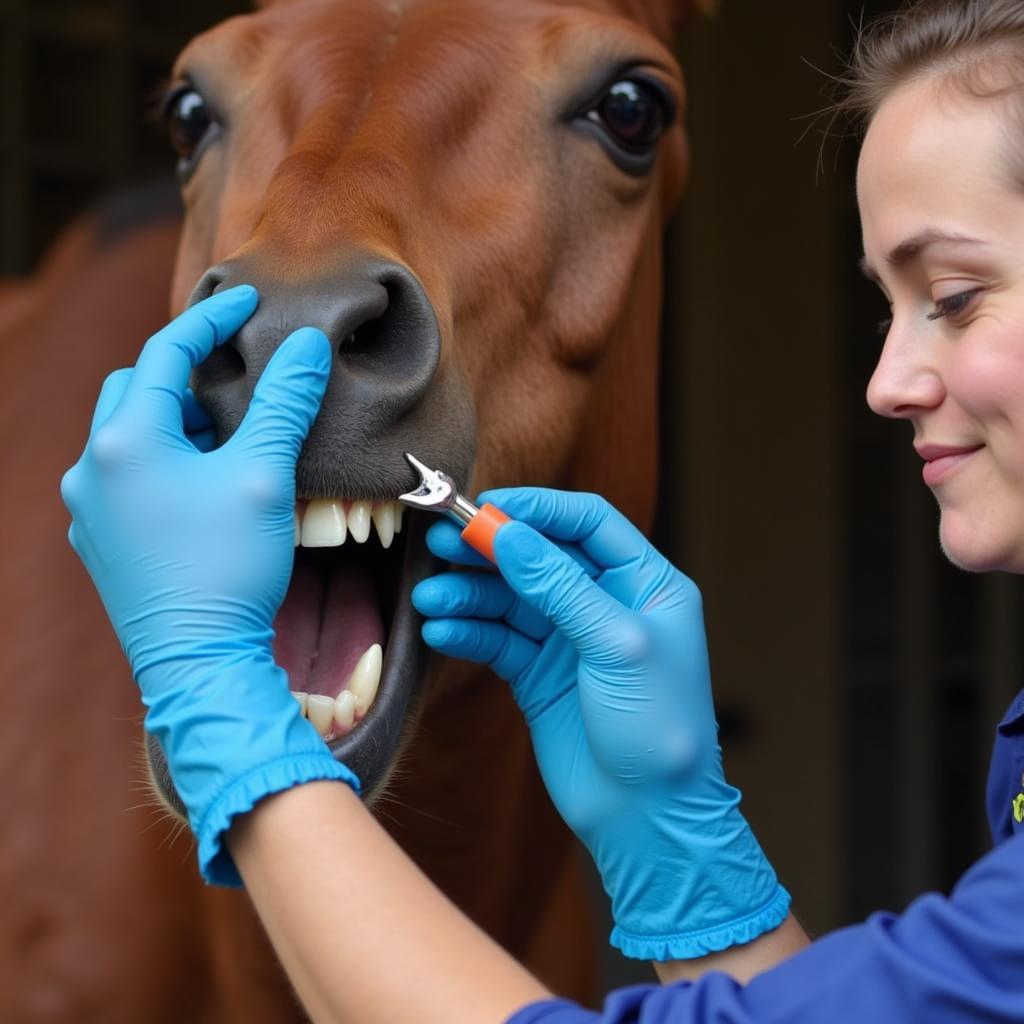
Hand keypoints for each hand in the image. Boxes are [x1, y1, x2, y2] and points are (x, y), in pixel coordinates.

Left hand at [61, 286, 357, 885]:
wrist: (199, 665)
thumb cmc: (229, 568)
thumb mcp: (264, 475)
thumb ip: (283, 402)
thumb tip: (306, 344)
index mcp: (125, 440)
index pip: (165, 353)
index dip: (210, 322)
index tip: (248, 303)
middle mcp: (92, 468)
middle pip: (135, 389)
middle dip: (183, 373)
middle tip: (234, 374)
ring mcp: (89, 510)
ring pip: (128, 436)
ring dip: (173, 421)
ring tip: (225, 432)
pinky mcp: (100, 543)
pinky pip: (125, 478)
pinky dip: (162, 462)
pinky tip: (201, 483)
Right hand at [412, 489, 788, 959]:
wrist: (647, 818)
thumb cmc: (658, 729)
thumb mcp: (616, 644)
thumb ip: (560, 586)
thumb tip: (508, 534)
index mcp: (645, 583)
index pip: (587, 522)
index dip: (538, 509)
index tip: (487, 506)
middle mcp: (606, 603)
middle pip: (539, 556)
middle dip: (490, 548)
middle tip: (441, 542)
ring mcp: (570, 640)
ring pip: (511, 599)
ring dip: (469, 594)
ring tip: (430, 598)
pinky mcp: (539, 674)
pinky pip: (498, 640)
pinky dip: (469, 633)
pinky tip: (440, 632)